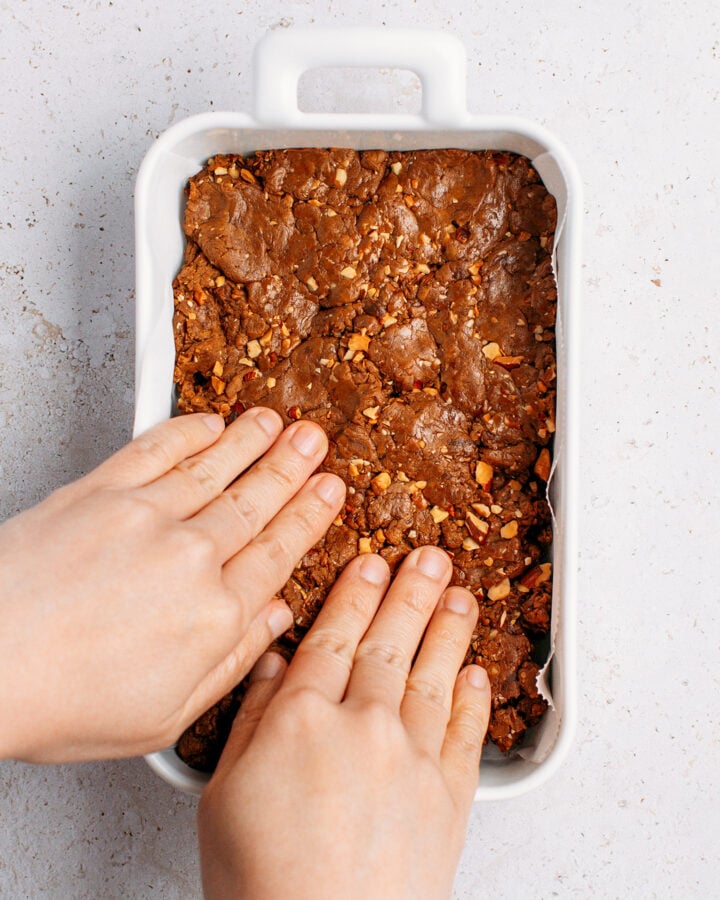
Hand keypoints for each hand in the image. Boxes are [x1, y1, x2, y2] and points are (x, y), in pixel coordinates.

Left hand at [0, 409, 344, 762]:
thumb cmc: (59, 699)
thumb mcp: (164, 716)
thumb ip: (232, 665)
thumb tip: (273, 624)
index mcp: (214, 616)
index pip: (278, 554)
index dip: (308, 518)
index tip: (328, 494)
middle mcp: (190, 557)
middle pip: (256, 504)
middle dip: (292, 469)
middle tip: (315, 443)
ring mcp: (145, 517)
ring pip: (216, 469)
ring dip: (252, 441)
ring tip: (277, 423)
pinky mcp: (100, 491)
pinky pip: (158, 449)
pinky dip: (190, 431)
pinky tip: (211, 423)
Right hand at [198, 547, 490, 899]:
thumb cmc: (262, 886)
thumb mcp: (223, 797)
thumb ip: (249, 720)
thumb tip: (271, 664)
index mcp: (303, 720)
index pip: (333, 639)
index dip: (353, 597)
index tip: (368, 564)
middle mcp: (364, 727)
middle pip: (389, 643)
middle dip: (411, 593)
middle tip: (429, 557)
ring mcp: (413, 760)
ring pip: (434, 675)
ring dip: (450, 630)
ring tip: (461, 595)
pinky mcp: (450, 799)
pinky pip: (466, 733)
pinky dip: (474, 698)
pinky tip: (477, 672)